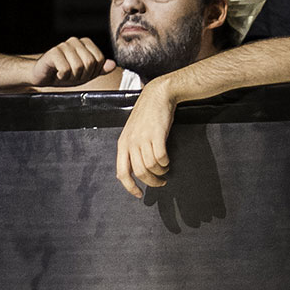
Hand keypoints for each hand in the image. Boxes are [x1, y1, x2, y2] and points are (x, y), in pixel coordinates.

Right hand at [29, 36, 115, 87]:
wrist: (43, 75)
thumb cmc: (64, 73)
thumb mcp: (86, 73)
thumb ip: (100, 69)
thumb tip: (113, 64)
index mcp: (86, 43)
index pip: (100, 60)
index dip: (92, 72)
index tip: (82, 74)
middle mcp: (75, 41)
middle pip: (90, 63)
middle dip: (82, 75)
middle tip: (72, 75)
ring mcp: (64, 45)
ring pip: (78, 67)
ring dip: (72, 77)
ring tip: (64, 74)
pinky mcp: (53, 52)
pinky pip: (65, 69)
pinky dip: (62, 76)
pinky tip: (57, 73)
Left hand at [116, 79, 175, 196]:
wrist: (158, 95)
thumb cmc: (147, 115)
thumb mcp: (133, 132)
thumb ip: (132, 149)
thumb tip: (135, 169)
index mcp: (122, 144)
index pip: (122, 173)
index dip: (130, 187)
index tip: (139, 194)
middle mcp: (131, 142)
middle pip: (140, 172)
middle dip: (151, 182)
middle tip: (160, 182)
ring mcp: (143, 138)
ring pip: (151, 166)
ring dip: (160, 171)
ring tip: (165, 168)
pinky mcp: (157, 134)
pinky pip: (160, 157)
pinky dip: (165, 162)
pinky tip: (167, 161)